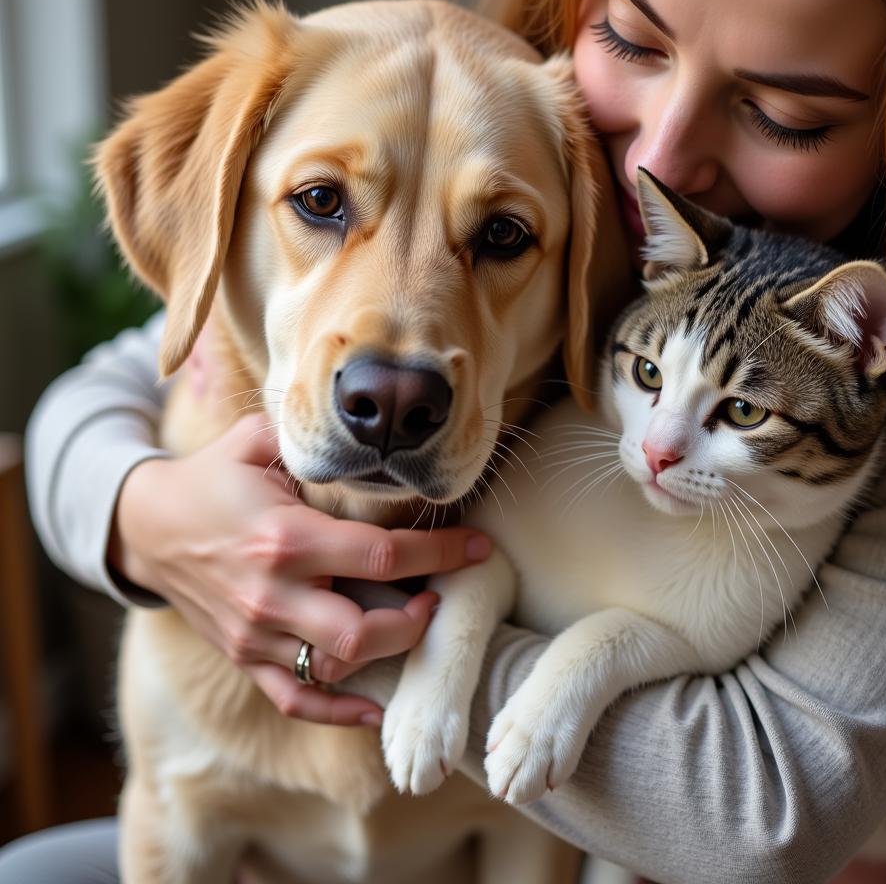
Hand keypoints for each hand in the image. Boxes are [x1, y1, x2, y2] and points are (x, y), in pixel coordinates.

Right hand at [108, 413, 491, 725]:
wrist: (148, 526)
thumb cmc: (213, 477)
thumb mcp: (257, 440)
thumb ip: (314, 441)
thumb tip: (376, 435)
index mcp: (285, 537)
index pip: (381, 555)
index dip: (440, 554)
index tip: (477, 546)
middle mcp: (271, 594)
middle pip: (363, 632)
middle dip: (414, 620)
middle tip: (437, 595)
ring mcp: (255, 633)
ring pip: (335, 669)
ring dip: (385, 654)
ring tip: (412, 625)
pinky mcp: (245, 656)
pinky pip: (295, 698)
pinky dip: (339, 712)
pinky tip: (376, 707)